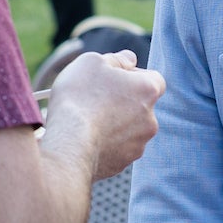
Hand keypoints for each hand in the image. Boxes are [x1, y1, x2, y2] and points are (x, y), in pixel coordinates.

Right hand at [44, 50, 165, 182]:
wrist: (68, 144)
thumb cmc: (80, 98)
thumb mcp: (93, 62)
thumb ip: (117, 59)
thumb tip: (129, 60)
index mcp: (149, 90)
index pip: (154, 79)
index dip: (134, 76)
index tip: (115, 77)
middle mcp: (150, 120)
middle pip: (140, 106)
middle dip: (122, 102)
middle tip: (96, 99)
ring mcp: (138, 145)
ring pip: (128, 129)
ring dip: (113, 123)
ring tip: (86, 120)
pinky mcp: (122, 164)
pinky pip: (116, 148)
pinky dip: (104, 143)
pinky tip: (85, 138)